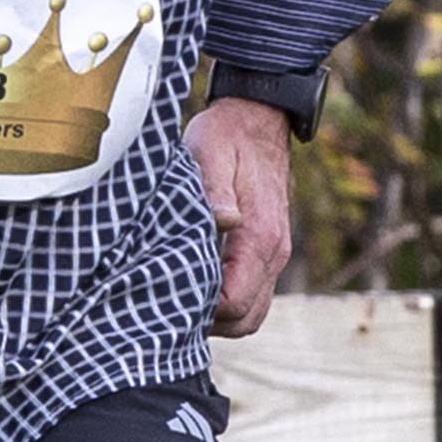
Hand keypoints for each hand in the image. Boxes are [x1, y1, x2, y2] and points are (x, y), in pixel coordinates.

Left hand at [187, 94, 294, 337]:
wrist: (259, 117)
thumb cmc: (227, 135)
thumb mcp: (211, 153)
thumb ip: (214, 191)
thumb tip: (222, 221)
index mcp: (259, 236)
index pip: (234, 302)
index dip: (201, 311)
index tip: (167, 298)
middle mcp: (274, 251)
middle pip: (246, 320)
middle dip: (209, 324)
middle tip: (168, 308)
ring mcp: (274, 253)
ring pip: (253, 313)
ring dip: (220, 317)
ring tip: (181, 301)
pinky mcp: (267, 249)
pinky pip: (254, 295)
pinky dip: (230, 304)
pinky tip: (197, 287)